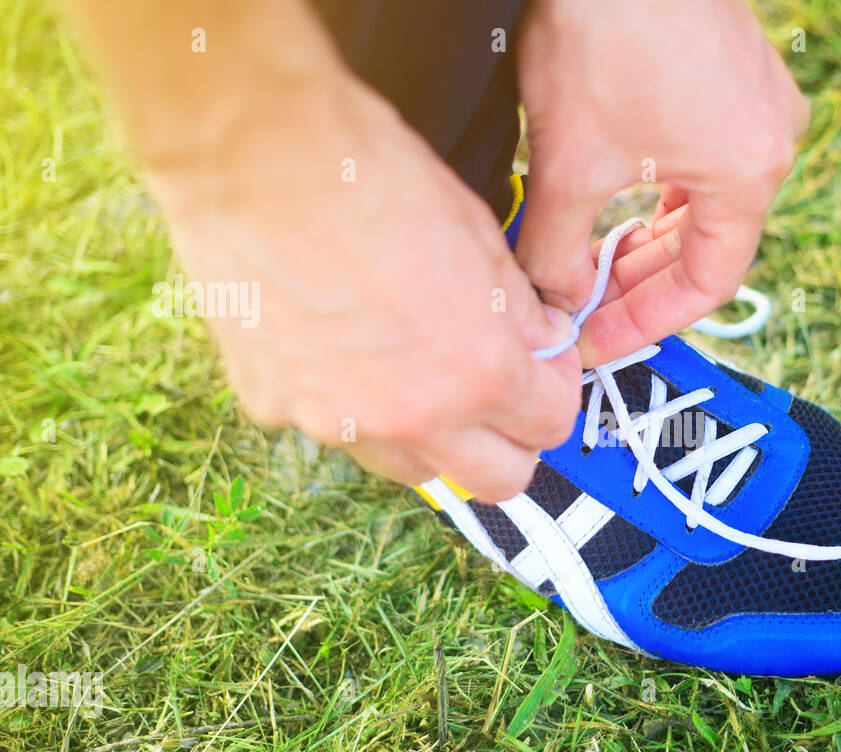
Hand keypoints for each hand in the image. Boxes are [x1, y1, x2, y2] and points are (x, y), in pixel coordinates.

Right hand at [146, 79, 579, 499]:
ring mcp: (338, 423)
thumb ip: (520, 314)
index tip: (544, 362)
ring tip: (419, 366)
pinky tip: (341, 340)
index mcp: (480, 374)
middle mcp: (413, 418)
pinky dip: (352, 402)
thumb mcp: (481, 239)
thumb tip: (541, 344)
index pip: (552, 425)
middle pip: (497, 480)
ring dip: (434, 433)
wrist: (253, 152)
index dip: (556, 388)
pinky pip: (336, 429)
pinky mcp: (277, 408)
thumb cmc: (372, 177)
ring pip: (416, 467)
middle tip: (501, 389)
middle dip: (511, 438)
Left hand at [515, 0, 807, 366]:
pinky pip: (702, 156)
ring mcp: (757, 99)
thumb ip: (554, 247)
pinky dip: (658, 188)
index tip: (599, 338)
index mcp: (750, 173)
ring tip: (590, 256)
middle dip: (639, 281)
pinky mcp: (734, 69)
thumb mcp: (567, 161)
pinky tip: (615, 196)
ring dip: (646, 236)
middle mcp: (769, 140)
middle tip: (583, 304)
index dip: (647, 322)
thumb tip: (548, 297)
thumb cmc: (604, 29)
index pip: (707, 284)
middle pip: (707, 244)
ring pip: (702, 201)